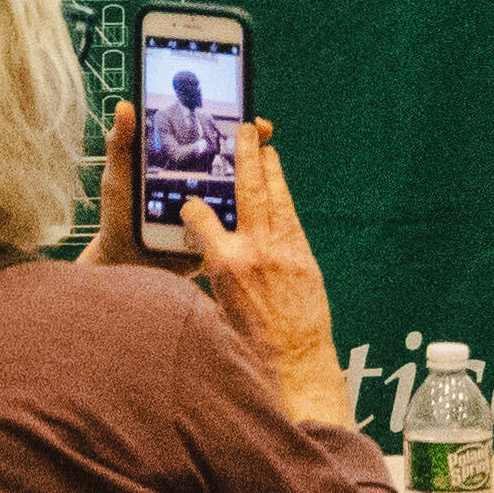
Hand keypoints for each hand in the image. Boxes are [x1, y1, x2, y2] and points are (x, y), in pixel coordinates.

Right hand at [177, 121, 343, 426]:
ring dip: (269, 167)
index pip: (201, 219)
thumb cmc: (250, 345)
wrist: (295, 363)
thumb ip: (211, 272)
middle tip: (243, 129)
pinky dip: (284, 195)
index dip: (193, 207)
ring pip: (274, 196)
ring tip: (264, 144)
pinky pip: (291, 215)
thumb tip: (206, 252)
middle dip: (244, 156)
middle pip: (247, 191)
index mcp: (224, 264)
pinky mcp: (304, 255)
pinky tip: (280, 183)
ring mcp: (283, 249)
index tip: (189, 201)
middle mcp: (255, 250)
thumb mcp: (216, 308)